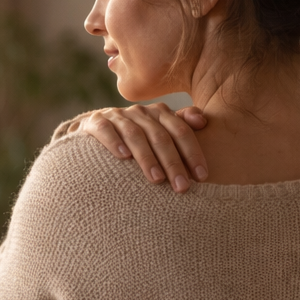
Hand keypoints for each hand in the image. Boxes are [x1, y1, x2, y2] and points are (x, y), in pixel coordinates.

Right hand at [61, 103, 208, 192]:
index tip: (201, 177)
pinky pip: (106, 130)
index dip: (192, 153)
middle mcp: (140, 112)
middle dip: (173, 163)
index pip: (180, 131)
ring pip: (136, 135)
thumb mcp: (159, 128)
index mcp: (159, 113)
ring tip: (157, 180)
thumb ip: (181, 124)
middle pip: (161, 136)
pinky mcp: (95, 122)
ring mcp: (118, 116)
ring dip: (147, 158)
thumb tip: (204, 122)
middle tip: (182, 187)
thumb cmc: (135, 135)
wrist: (95, 127)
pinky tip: (123, 157)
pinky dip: (114, 142)